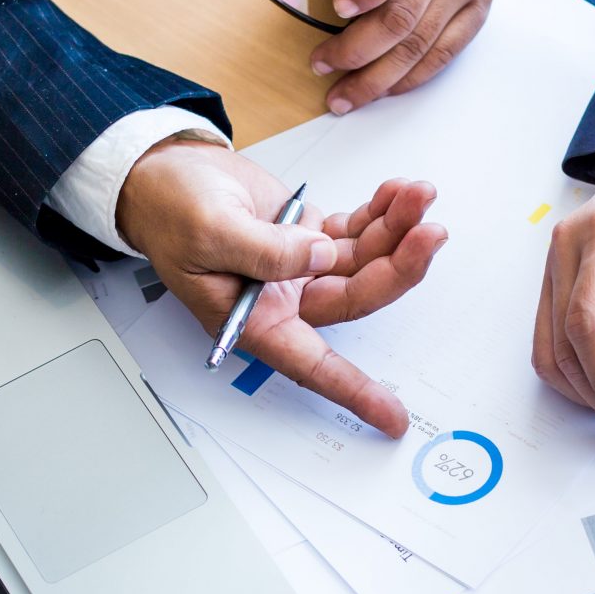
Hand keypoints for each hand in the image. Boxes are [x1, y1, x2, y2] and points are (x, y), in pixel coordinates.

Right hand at [117, 139, 447, 437]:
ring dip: (398, 230)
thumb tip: (321, 254)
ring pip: (367, 261)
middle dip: (399, 266)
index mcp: (257, 320)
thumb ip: (266, 250)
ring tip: (416, 195)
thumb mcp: (209, 232)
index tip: (391, 418)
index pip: (313, 365)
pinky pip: (359, 233)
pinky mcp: (310, 237)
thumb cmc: (172, 212)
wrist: (166, 175)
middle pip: (358, 297)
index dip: (353, 391)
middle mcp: (286, 301)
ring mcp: (302, 268)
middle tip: (428, 233)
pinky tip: (397, 194)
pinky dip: (382, 214)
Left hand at [305, 0, 492, 113]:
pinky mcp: (478, 5)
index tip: (338, 8)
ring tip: (342, 94)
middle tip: (321, 65)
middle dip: (357, 50)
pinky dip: (408, 78)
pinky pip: (443, 53)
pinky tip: (380, 88)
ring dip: (377, 77)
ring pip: (422, 43)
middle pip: (406, 12)